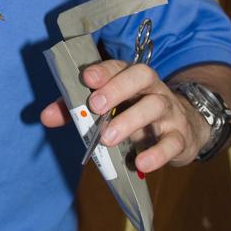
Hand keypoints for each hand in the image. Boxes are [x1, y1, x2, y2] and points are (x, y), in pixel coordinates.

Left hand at [40, 59, 208, 173]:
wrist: (184, 130)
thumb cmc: (135, 116)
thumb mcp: (107, 111)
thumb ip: (76, 111)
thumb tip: (45, 116)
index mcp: (132, 78)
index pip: (119, 66)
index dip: (103, 71)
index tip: (87, 79)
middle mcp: (152, 89)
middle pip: (142, 77)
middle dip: (117, 89)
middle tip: (96, 107)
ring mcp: (169, 112)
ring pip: (155, 107)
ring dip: (130, 121)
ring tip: (107, 138)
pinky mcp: (180, 137)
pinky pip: (172, 142)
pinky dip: (157, 153)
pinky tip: (141, 163)